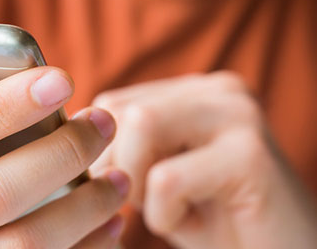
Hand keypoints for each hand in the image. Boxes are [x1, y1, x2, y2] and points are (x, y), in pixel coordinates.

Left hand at [92, 72, 316, 248]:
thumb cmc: (220, 221)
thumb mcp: (164, 175)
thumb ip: (128, 148)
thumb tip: (66, 135)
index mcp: (196, 91)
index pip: (111, 101)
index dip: (99, 153)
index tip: (120, 191)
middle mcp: (220, 90)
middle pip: (118, 108)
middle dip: (112, 168)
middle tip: (139, 206)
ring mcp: (239, 116)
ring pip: (141, 125)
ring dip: (135, 184)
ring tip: (164, 211)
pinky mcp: (251, 155)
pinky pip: (166, 178)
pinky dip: (163, 214)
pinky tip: (191, 226)